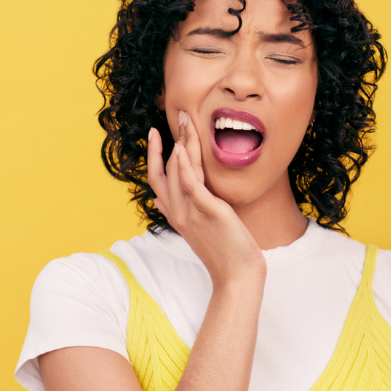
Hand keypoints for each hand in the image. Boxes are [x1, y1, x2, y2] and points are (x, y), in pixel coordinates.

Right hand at [147, 111, 265, 287]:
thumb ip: (176, 212)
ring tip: (185, 121)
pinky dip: (186, 165)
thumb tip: (158, 201)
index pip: (156, 178)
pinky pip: (192, 184)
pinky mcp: (208, 212)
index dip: (154, 154)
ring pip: (178, 171)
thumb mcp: (195, 229)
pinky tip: (184, 149)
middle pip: (164, 170)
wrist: (237, 275)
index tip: (156, 134)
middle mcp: (178, 211)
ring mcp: (191, 212)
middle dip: (168, 140)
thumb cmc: (222, 252)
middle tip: (177, 115)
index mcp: (174, 213)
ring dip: (180, 143)